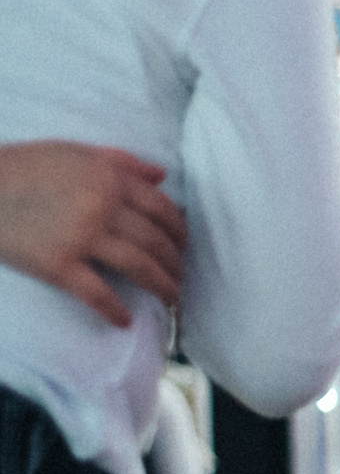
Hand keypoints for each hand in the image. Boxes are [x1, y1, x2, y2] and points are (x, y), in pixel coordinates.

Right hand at [0, 142, 187, 327]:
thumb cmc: (21, 168)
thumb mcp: (72, 152)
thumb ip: (120, 161)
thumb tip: (161, 175)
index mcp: (109, 178)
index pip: (162, 210)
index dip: (180, 233)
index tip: (184, 248)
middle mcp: (102, 206)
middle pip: (156, 242)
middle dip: (175, 264)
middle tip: (180, 278)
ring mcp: (80, 236)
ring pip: (139, 267)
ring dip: (162, 287)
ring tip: (170, 300)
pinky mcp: (57, 264)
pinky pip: (97, 293)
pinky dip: (114, 310)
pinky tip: (124, 321)